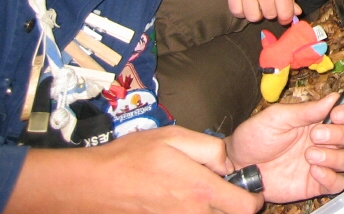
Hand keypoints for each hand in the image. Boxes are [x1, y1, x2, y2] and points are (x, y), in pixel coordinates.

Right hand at [7, 126, 258, 213]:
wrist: (91, 185)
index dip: (252, 198)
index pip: (246, 208)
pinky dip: (189, 212)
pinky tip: (177, 201)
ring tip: (194, 193)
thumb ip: (211, 149)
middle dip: (231, 206)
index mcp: (201, 190)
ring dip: (210, 210)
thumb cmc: (132, 157)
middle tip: (221, 191)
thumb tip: (229, 164)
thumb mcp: (174, 137)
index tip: (247, 189)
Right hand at [222, 0, 300, 21]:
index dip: (287, 17)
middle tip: (271, 3)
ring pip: (252, 16)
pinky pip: (235, 11)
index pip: (284, 11)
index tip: (285, 15)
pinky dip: (241, 11)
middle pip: (269, 14)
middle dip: (273, 12)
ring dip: (257, 13)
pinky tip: (246, 3)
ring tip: (258, 3)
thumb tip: (295, 12)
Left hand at [226, 94, 343, 203]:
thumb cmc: (254, 137)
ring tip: (309, 155)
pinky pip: (338, 184)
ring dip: (334, 156)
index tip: (337, 115)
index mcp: (317, 120)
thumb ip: (306, 110)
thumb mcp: (277, 117)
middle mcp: (324, 141)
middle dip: (341, 134)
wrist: (238, 167)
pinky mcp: (315, 184)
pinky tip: (313, 171)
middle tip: (316, 135)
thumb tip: (334, 97)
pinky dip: (331, 178)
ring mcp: (321, 163)